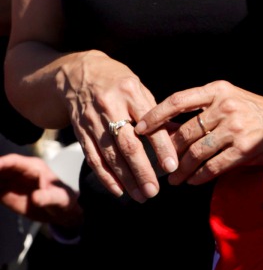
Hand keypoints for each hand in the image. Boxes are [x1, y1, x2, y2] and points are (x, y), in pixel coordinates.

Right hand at [0, 154, 81, 226]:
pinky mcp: (5, 192)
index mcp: (33, 168)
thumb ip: (48, 198)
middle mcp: (19, 172)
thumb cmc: (63, 200)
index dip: (1, 163)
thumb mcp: (59, 199)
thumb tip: (36, 198)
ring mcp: (11, 181)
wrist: (60, 210)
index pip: (14, 162)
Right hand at [61, 51, 174, 201]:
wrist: (77, 75)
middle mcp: (111, 107)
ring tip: (141, 195)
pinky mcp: (80, 133)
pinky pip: (93, 159)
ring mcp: (93, 122)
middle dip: (142, 171)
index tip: (172, 166)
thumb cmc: (118, 83)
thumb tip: (178, 136)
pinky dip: (105, 177)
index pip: (150, 124)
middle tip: (154, 191)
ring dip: (126, 179)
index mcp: (131, 93)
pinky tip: (118, 190)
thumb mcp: (139, 88)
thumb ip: (156, 112)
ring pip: (110, 156)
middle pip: (128, 145)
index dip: (161, 147)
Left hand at [135, 81, 262, 186]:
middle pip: (184, 132)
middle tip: (159, 165)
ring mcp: (236, 127)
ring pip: (195, 152)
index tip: (138, 128)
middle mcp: (225, 106)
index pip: (178, 100)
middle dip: (168, 152)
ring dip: (180, 169)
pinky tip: (193, 180)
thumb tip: (166, 130)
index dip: (155, 115)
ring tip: (174, 178)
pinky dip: (198, 176)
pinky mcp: (244, 147)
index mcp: (218, 90)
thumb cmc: (255, 112)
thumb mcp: (230, 101)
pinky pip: (212, 166)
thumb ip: (203, 112)